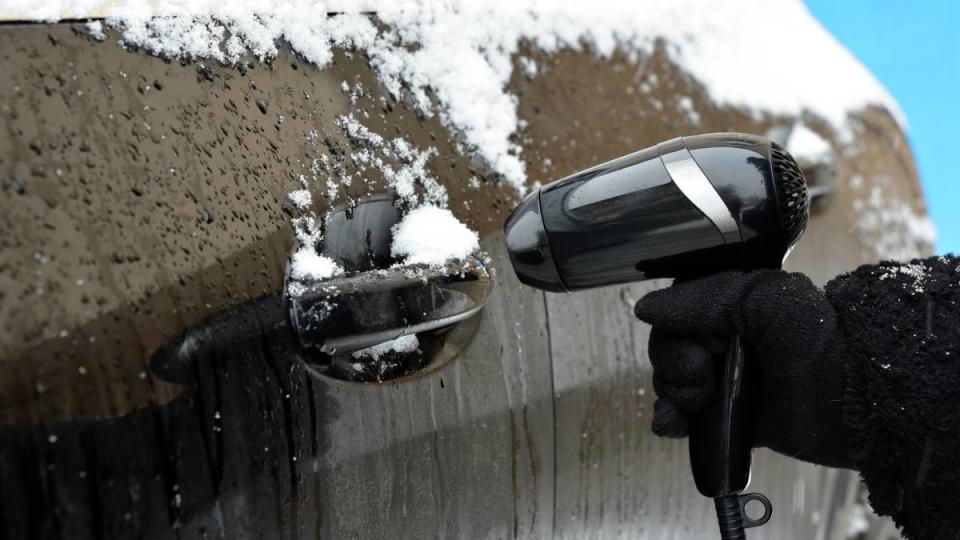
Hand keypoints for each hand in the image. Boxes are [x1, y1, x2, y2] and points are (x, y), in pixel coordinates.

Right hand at [634, 270, 851, 468]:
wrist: (857, 403)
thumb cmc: (820, 342)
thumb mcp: (764, 300)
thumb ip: (704, 299)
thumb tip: (645, 308)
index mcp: (733, 305)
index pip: (675, 310)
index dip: (674, 329)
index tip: (700, 346)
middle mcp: (726, 340)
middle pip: (667, 348)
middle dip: (674, 364)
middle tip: (702, 375)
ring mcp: (726, 380)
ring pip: (671, 382)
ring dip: (672, 393)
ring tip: (698, 402)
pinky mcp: (728, 417)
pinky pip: (683, 417)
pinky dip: (669, 419)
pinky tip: (673, 424)